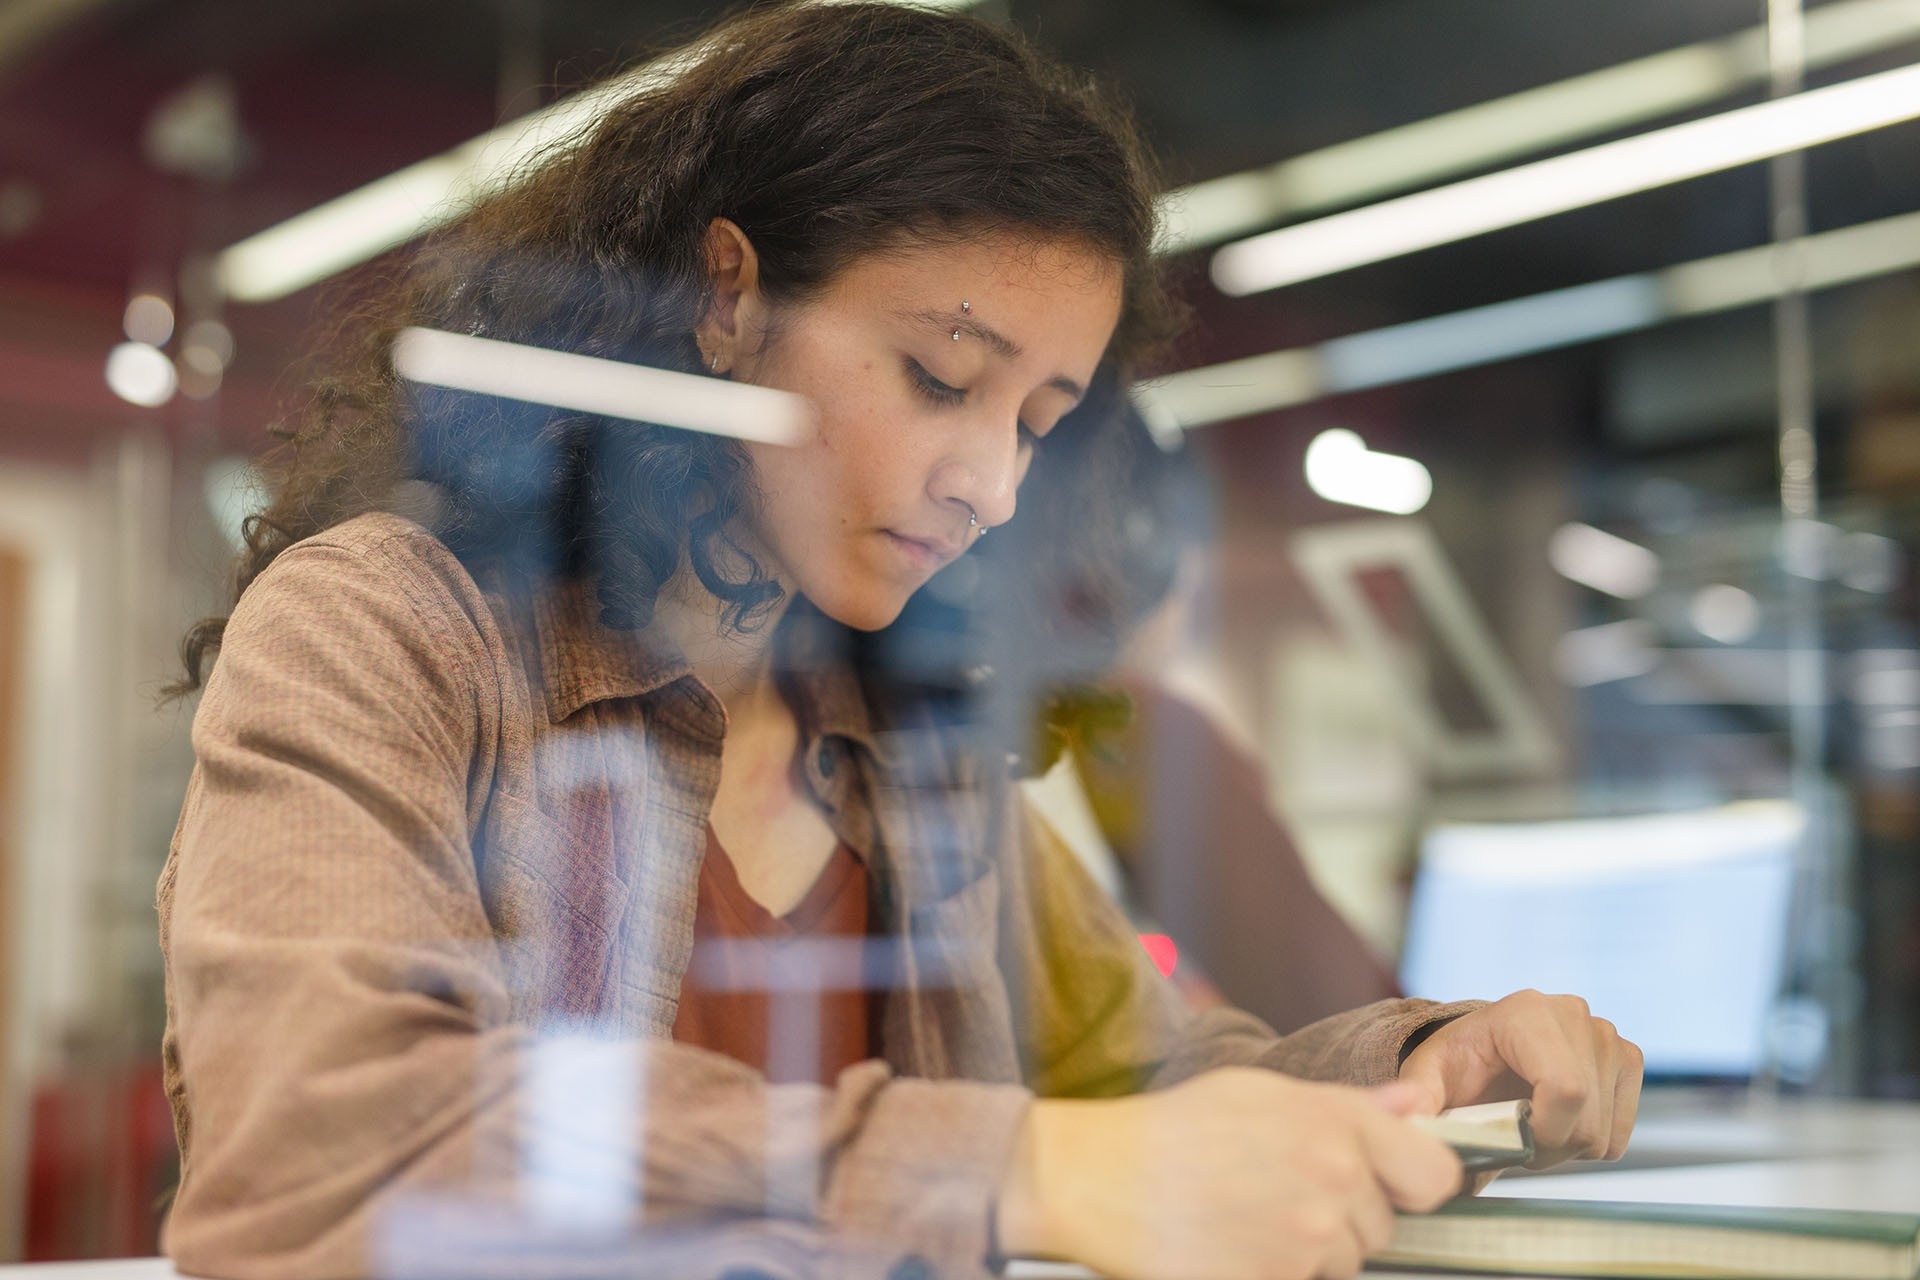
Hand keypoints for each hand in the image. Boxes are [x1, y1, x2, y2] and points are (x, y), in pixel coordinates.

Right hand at [995, 1068, 1461, 1279]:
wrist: (1101, 1179)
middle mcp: (1333, 1180)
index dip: (1413, 1180)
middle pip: (1383, 1224)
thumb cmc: (1174, 1130)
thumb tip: (1413, 1107)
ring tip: (1249, 1216)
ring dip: (1310, 1250)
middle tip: (1278, 1190)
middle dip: (1344, 1215)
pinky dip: (1277, 1270)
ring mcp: (1307, 1239)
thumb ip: (1349, 1104)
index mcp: (1337, 1124)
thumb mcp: (1262, 1092)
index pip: (1434, 1174)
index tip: (1390, 1182)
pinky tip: (1237, 1243)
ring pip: (1344, 1262)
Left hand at [1397, 989, 1643, 1166]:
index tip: (1516, 1140)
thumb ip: (1416, 1098)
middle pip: (1586, 1119)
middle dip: (1548, 1147)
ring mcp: (1606, 1035)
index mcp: (1527, 1012)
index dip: (1545, 1132)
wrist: (1486, 1050)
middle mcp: (1574, 1014)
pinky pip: (1620, 1134)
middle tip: (1516, 1136)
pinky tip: (1559, 1118)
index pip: (1566, 1089)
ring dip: (1565, 1146)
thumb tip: (1411, 1122)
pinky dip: (1589, 1141)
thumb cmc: (1458, 1063)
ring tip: (1533, 1122)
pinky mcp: (1627, 1058)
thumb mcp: (1427, 1076)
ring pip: (1603, 1134)